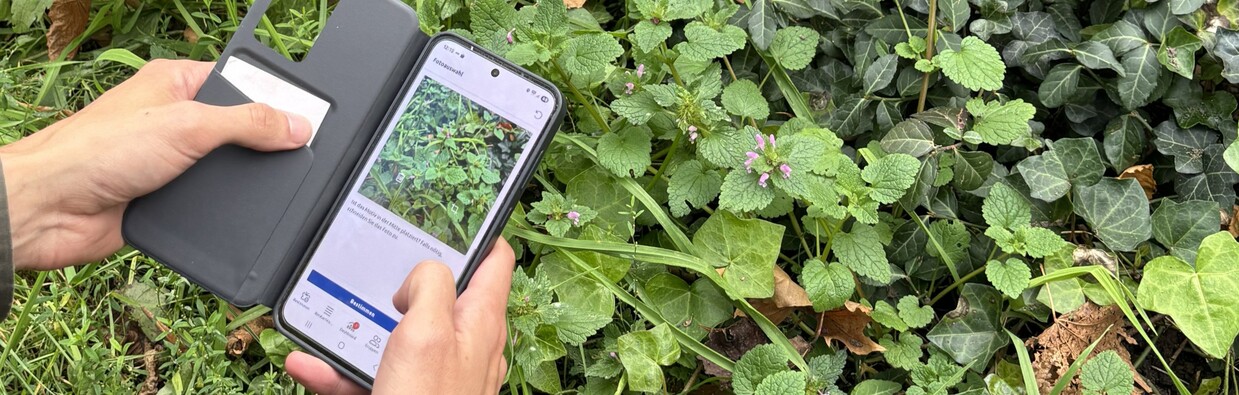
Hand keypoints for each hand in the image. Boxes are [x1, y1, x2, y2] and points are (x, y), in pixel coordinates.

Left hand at [0, 59, 310, 270]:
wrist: (49, 209)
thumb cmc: (96, 151)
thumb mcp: (187, 126)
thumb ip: (247, 123)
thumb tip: (297, 126)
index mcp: (175, 84)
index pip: (238, 84)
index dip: (272, 98)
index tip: (307, 116)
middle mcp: (173, 121)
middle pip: (239, 130)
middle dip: (263, 146)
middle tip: (296, 155)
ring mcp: (170, 162)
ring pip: (226, 171)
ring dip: (239, 183)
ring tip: (269, 186)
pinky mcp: (166, 201)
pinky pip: (210, 205)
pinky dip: (222, 212)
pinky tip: (236, 214)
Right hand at [286, 238, 514, 394]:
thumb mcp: (427, 330)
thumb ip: (429, 286)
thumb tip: (423, 270)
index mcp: (479, 321)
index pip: (495, 262)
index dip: (478, 232)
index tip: (454, 213)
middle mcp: (465, 346)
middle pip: (438, 296)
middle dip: (402, 281)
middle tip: (377, 262)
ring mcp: (437, 376)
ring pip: (395, 338)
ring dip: (358, 326)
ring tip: (326, 315)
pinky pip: (369, 376)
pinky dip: (338, 369)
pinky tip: (307, 363)